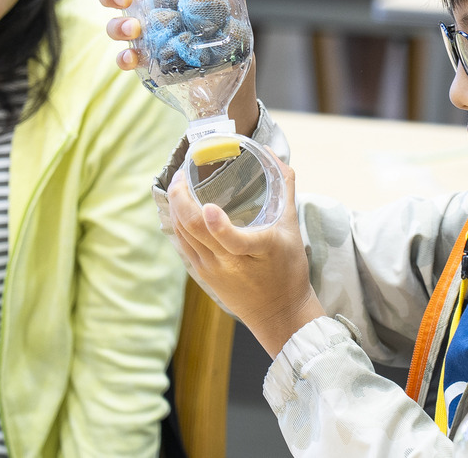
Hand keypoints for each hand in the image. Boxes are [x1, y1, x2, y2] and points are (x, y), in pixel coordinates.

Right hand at [95, 0, 259, 134]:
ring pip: (114, 26)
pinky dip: (124, 58)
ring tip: (136, 29)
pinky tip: (132, 57)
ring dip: (119, 26)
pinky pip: (125, 58)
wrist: (228, 58)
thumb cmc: (220, 18)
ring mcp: (141, 33)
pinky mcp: (144, 58)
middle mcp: (143, 6)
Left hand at [168, 154, 324, 356]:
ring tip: (178, 185)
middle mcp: (229, 264)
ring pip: (184, 235)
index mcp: (257, 252)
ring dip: (176, 207)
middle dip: (181, 199)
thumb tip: (272, 152)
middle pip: (196, 231)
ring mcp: (212, 270)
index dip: (217, 225)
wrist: (280, 314)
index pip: (233, 241)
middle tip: (182, 174)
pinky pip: (184, 244)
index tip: (208, 206)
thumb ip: (285, 187)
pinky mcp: (203, 275)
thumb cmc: (289, 270)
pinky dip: (178, 223)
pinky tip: (180, 207)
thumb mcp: (292, 228)